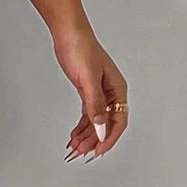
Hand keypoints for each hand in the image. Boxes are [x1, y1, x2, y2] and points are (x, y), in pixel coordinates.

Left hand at [52, 25, 127, 161]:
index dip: (109, 139)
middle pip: (107, 124)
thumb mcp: (88, 80)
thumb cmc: (81, 49)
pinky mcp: (87, 91)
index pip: (118, 122)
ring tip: (75, 147)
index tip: (97, 151)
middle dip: (94, 140)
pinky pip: (88, 114)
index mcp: (117, 90)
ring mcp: (99, 92)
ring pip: (96, 121)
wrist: (67, 33)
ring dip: (86, 136)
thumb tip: (102, 128)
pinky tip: (74, 135)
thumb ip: (95, 105)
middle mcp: (111, 93)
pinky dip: (81, 126)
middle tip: (81, 152)